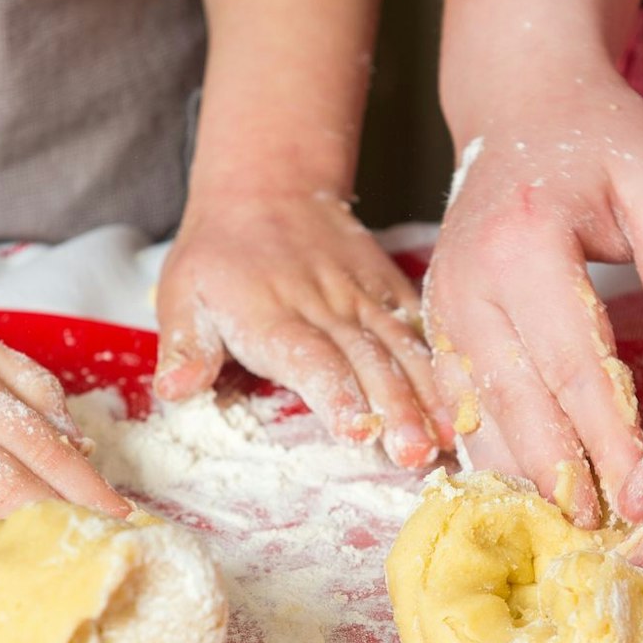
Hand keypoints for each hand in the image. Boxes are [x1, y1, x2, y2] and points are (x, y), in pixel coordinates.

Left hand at [154, 190, 451, 468]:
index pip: (311, 358)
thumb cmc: (218, 257)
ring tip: (448, 437)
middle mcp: (324, 306)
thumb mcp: (181, 294)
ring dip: (428, 394)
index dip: (336, 395)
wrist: (265, 187)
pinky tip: (466, 401)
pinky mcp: (388, 290)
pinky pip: (421, 326)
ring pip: (402, 347)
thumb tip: (176, 390)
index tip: (358, 431)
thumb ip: (185, 347)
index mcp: (271, 314)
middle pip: (367, 361)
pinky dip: (444, 363)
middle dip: (396, 410)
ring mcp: (363, 297)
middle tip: (416, 454)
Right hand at [423, 65, 642, 525]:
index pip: (573, 365)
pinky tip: (525, 486)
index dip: (609, 437)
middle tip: (605, 533)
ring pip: (478, 412)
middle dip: (562, 473)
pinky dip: (490, 447)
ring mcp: (442, 305)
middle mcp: (468, 282)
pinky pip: (458, 399)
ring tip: (568, 526)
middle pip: (517, 401)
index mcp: (524, 244)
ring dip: (521, 472)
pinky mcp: (437, 321)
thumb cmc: (600, 138)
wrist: (519, 102)